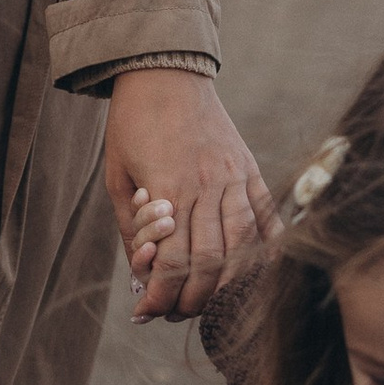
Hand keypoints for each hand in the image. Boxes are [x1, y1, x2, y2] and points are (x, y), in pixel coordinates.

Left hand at [105, 73, 274, 321]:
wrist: (165, 71)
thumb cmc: (133, 122)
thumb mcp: (117, 174)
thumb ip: (129, 225)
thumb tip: (142, 273)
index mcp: (170, 186)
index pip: (172, 259)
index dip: (161, 295)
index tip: (146, 314)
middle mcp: (208, 184)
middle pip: (210, 260)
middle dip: (193, 298)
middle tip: (175, 313)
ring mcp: (234, 176)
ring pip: (242, 244)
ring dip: (226, 283)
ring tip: (209, 302)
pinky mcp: (249, 168)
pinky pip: (267, 216)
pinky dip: (266, 249)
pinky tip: (257, 274)